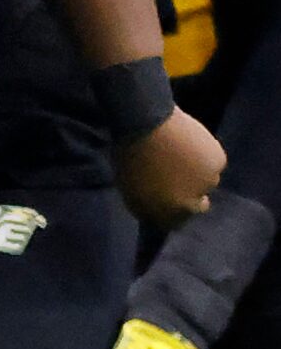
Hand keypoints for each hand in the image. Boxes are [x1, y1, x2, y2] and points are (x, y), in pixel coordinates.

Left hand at [114, 108, 224, 231]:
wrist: (146, 124)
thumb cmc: (130, 158)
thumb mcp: (131, 191)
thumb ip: (147, 208)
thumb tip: (155, 218)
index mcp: (167, 213)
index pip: (175, 224)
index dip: (172, 212)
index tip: (169, 200)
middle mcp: (192, 204)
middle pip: (197, 207)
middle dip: (190, 197)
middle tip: (178, 177)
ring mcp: (208, 183)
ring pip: (207, 183)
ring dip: (198, 174)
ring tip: (181, 156)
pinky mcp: (219, 163)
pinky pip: (214, 164)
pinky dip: (206, 157)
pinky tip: (191, 145)